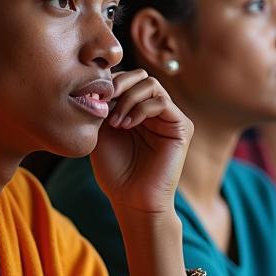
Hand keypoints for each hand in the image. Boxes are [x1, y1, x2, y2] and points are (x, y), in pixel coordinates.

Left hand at [89, 69, 192, 214]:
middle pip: (140, 76)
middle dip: (119, 84)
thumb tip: (99, 81)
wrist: (131, 200)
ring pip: (150, 84)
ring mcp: (169, 117)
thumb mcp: (101, 131)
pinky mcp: (182, 127)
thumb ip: (103, 105)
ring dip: (128, 98)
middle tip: (104, 101)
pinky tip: (127, 125)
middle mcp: (154, 110)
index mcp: (136, 109)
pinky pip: (162, 102)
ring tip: (115, 121)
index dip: (109, 83)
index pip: (126, 79)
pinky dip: (141, 108)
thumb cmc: (114, 170)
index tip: (93, 98)